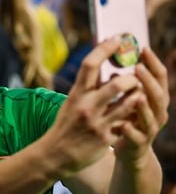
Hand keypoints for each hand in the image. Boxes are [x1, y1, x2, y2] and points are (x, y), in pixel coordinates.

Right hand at [44, 37, 147, 176]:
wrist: (54, 155)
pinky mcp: (107, 139)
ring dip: (138, 96)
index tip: (117, 38)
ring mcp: (98, 123)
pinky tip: (136, 113)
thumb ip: (87, 88)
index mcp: (76, 94)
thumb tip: (104, 68)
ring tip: (139, 93)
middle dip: (131, 78)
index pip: (90, 65)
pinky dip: (135, 115)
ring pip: (128, 104)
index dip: (105, 49)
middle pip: (117, 84)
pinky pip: (128, 123)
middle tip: (135, 76)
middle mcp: (86, 106)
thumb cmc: (65, 126)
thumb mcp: (71, 103)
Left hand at [111, 46, 169, 164]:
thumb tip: (113, 59)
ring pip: (152, 116)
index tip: (144, 48)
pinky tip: (123, 125)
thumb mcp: (128, 99)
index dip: (153, 63)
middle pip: (159, 94)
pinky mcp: (139, 143)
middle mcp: (157, 112)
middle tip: (139, 67)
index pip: (159, 77)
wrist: (129, 151)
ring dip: (144, 105)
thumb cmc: (127, 120)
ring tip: (137, 94)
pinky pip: (137, 137)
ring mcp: (149, 128)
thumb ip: (124, 83)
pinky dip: (130, 130)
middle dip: (149, 80)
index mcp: (154, 98)